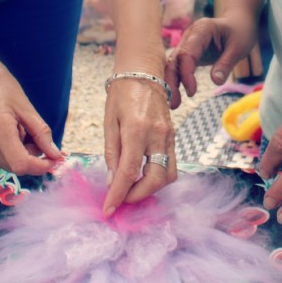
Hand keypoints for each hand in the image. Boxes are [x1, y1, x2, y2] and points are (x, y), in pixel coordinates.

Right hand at [0, 53, 62, 175]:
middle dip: (31, 158)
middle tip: (36, 138)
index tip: (53, 160)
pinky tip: (6, 133)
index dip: (40, 167)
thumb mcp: (27, 108)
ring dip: (18, 155)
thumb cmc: (2, 86)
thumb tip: (55, 155)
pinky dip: (6, 152)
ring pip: (3, 164)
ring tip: (18, 131)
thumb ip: (42, 134)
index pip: (20, 164)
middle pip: (13, 166)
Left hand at [103, 77, 176, 215]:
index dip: (118, 194)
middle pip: (156, 179)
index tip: (109, 210)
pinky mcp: (173, 137)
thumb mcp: (109, 122)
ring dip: (150, 188)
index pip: (129, 171)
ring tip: (131, 188)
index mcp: (136, 130)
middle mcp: (157, 135)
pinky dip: (157, 176)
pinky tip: (142, 176)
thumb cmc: (122, 94)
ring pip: (168, 175)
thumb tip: (111, 181)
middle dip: (138, 195)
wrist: (144, 72)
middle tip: (121, 199)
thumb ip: (112, 152)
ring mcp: (169, 136)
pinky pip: (170, 164)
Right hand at [166, 14, 257, 104]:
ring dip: (171, 83)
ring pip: (173, 64)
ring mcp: (187, 44)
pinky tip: (176, 95)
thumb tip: (215, 82)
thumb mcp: (238, 47)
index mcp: (201, 30)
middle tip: (174, 104)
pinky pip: (179, 67)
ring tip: (174, 104)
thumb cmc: (241, 32)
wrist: (239, 22)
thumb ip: (226, 63)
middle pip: (174, 59)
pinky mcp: (189, 53)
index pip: (187, 53)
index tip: (192, 92)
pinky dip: (177, 80)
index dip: (186, 74)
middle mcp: (189, 36)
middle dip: (172, 81)